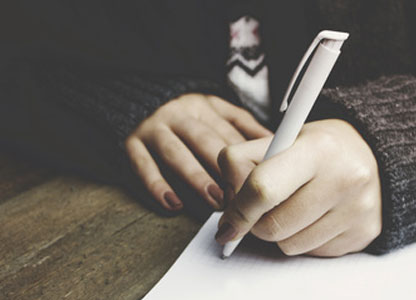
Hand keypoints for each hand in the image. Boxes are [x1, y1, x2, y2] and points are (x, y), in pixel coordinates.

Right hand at [125, 93, 271, 210]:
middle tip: (241, 195)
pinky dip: (156, 185)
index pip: (228, 132)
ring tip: (215, 200)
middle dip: (224, 169)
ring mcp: (154, 128)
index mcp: (205, 106)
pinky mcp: (132, 142)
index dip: (244, 157)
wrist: (138, 94)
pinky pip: (142, 165)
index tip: (258, 180)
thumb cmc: (189, 112)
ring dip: (196, 177)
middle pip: (205, 141)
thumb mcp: (217, 109)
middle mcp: (180, 115)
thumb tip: (275, 144)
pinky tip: (173, 204)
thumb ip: (243, 125)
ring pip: (176, 153)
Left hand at [216, 119, 381, 256]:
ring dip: (281, 232)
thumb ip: (244, 161)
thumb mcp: (283, 139)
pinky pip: (312, 252)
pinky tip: (316, 216)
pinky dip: (304, 238)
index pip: (263, 189)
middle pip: (272, 226)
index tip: (228, 222)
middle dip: (257, 222)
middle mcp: (344, 179)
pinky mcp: (363, 235)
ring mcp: (357, 211)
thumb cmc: (321, 148)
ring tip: (296, 205)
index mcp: (318, 149)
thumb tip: (227, 204)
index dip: (238, 210)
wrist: (375, 156)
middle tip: (264, 207)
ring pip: (289, 246)